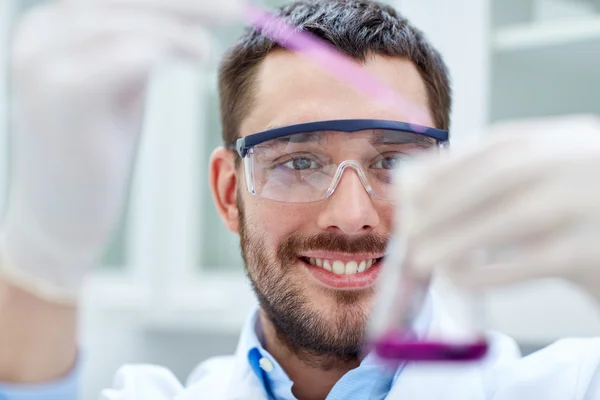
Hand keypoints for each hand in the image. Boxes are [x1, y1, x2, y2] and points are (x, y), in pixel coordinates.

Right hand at [1, 0, 241, 302]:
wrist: (61, 214)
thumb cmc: (94, 150)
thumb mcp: (114, 85)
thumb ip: (136, 48)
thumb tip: (188, 25)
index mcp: (52, 28)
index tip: (219, 3)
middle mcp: (41, 34)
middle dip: (190, 2)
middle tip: (237, 8)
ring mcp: (46, 61)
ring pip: (132, 20)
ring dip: (184, 25)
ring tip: (210, 47)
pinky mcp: (66, 94)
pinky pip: (131, 55)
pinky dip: (170, 49)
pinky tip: (197, 55)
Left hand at [397, 115, 599, 299]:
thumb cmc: (586, 213)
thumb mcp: (555, 177)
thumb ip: (506, 177)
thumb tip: (426, 189)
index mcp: (566, 139)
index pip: (498, 145)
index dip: (446, 167)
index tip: (408, 190)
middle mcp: (580, 161)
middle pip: (500, 176)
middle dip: (445, 202)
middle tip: (408, 229)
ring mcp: (592, 204)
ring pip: (512, 217)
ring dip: (457, 239)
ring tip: (421, 259)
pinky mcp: (595, 251)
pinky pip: (535, 263)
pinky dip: (491, 272)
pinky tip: (460, 279)